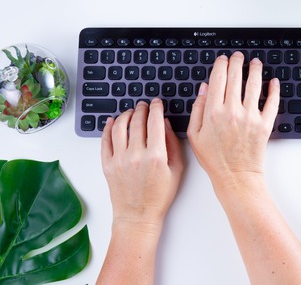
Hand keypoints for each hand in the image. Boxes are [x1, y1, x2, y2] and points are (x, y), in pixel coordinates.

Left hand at [101, 99, 183, 229]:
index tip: (157, 103)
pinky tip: (112, 121)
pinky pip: (105, 140)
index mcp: (155, 156)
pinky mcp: (107, 164)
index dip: (156, 109)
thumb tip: (165, 124)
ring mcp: (119, 159)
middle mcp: (136, 155)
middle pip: (136, 122)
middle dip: (141, 109)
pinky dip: (108, 127)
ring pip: (119, 127)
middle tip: (144, 105)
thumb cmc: (159, 196)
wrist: (138, 216)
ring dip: (126, 115)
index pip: (155, 123)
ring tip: (130, 111)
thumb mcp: (176, 171)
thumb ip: (173, 145)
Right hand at [187, 52, 279, 192]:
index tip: (222, 60)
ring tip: (255, 63)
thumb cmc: (214, 159)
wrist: (236, 177)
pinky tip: (273, 82)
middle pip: (236, 78)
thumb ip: (197, 110)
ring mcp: (250, 117)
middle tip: (238, 56)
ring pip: (254, 85)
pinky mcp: (264, 124)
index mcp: (213, 112)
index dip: (220, 65)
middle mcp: (232, 111)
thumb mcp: (195, 136)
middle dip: (237, 63)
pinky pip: (272, 103)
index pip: (218, 80)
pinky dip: (274, 90)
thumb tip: (204, 89)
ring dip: (255, 70)